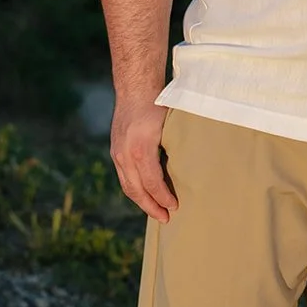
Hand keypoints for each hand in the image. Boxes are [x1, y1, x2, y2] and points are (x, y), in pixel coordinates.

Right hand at [110, 97, 177, 221]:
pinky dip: (135, 189)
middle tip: (166, 218)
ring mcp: (118, 153)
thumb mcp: (171, 126)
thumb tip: (191, 170)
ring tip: (156, 211)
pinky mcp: (115, 150)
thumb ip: (177, 147)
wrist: (136, 88)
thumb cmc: (159, 105)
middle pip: (137, 190)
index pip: (152, 182)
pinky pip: (124, 177)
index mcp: (141, 149)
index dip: (163, 197)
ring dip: (142, 201)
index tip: (175, 206)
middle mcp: (125, 154)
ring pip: (128, 186)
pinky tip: (146, 194)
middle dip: (151, 206)